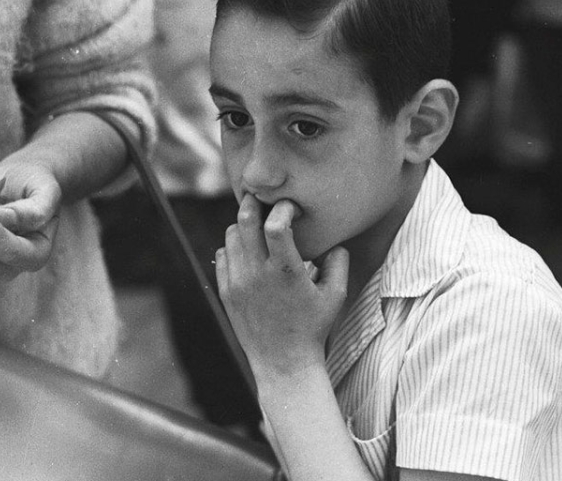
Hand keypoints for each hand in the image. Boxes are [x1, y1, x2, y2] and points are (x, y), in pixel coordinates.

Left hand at [215, 193, 348, 381]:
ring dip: (243, 225)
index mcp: (286, 272)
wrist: (283, 363)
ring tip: (258, 228)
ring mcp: (238, 282)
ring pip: (230, 235)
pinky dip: (233, 247)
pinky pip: (223, 255)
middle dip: (254, 202)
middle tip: (264, 199)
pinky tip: (249, 253)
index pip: (275, 225)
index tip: (291, 208)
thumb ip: (338, 261)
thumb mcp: (336, 295)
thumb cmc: (314, 328)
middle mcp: (257, 274)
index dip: (283, 208)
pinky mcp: (226, 291)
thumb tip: (334, 239)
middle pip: (244, 221)